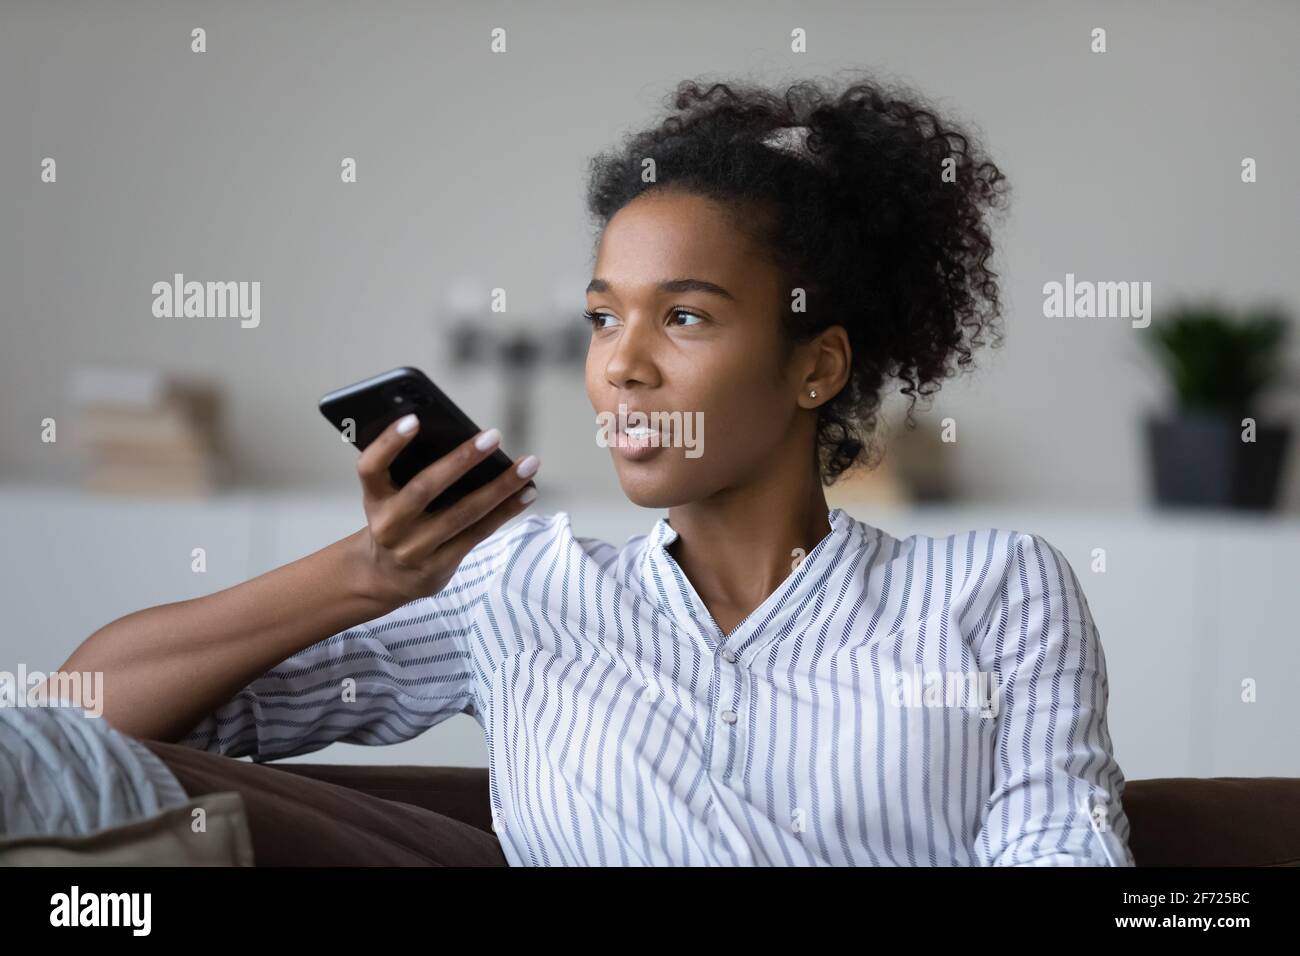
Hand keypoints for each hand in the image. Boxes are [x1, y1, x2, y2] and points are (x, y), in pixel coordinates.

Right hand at [352, 414, 538, 605]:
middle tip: (494, 435)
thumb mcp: (390, 496)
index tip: (413, 418)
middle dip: (461, 460)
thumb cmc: (398, 518)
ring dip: (500, 487)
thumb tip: (467, 440)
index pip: (371, 467)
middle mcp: (388, 525)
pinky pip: (478, 534)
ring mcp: (413, 549)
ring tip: (528, 464)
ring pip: (462, 514)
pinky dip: (505, 511)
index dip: (388, 443)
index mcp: (373, 498)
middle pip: (424, 489)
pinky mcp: (438, 567)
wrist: (386, 576)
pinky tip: (527, 493)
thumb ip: (411, 472)